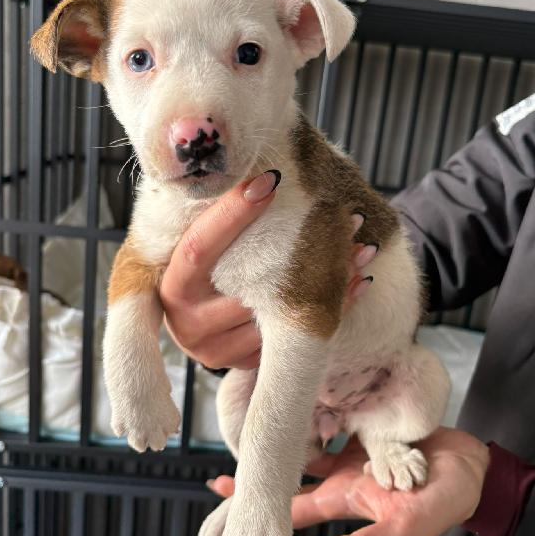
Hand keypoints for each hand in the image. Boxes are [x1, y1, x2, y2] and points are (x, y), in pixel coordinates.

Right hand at [160, 172, 374, 369]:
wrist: (192, 325)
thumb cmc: (197, 273)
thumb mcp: (193, 248)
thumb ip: (212, 221)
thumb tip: (262, 170)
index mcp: (172, 286)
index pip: (200, 246)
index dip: (234, 213)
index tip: (272, 179)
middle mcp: (189, 322)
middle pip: (250, 286)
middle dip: (301, 250)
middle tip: (345, 217)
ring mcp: (217, 349)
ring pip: (280, 316)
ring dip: (328, 283)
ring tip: (362, 248)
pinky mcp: (243, 364)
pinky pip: (293, 337)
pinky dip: (328, 309)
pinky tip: (356, 281)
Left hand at [208, 427, 488, 535]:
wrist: (470, 468)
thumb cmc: (440, 506)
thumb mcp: (400, 533)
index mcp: (342, 501)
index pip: (288, 509)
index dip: (256, 513)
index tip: (219, 513)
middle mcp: (338, 477)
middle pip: (286, 479)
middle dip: (256, 483)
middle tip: (216, 483)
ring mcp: (349, 451)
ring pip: (303, 446)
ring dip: (277, 445)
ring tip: (246, 438)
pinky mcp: (362, 428)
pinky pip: (329, 417)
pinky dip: (310, 414)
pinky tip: (290, 406)